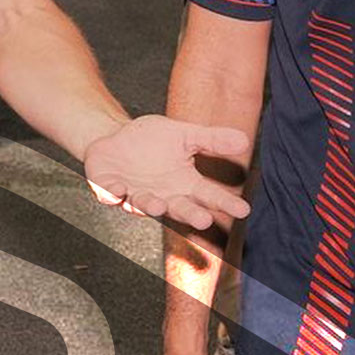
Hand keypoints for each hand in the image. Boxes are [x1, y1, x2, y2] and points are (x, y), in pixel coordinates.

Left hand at [85, 114, 249, 228]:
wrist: (114, 138)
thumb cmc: (151, 140)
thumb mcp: (184, 134)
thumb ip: (211, 140)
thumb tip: (245, 139)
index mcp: (183, 183)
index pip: (208, 195)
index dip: (225, 203)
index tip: (244, 209)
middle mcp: (163, 195)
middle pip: (180, 208)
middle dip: (190, 215)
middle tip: (204, 220)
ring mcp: (135, 195)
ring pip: (145, 205)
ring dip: (151, 206)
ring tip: (159, 204)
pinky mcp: (110, 190)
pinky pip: (111, 194)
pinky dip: (114, 194)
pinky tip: (119, 190)